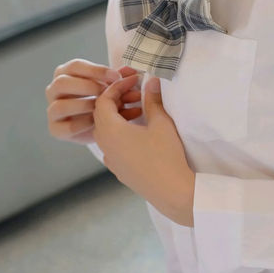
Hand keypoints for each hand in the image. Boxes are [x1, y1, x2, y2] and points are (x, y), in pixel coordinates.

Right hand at [45, 58, 141, 145]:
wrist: (98, 126)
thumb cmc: (103, 100)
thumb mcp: (111, 87)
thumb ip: (118, 79)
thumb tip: (131, 72)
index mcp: (65, 73)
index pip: (75, 66)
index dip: (97, 70)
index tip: (117, 77)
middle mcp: (54, 90)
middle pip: (62, 83)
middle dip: (88, 87)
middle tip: (107, 93)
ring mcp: (52, 110)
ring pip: (61, 106)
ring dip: (85, 106)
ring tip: (104, 109)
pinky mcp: (56, 129)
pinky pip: (67, 127)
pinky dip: (85, 125)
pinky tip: (99, 123)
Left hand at [92, 74, 195, 225]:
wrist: (171, 192)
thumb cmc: (165, 155)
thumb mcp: (161, 123)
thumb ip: (153, 100)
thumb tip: (151, 82)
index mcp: (110, 130)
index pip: (103, 100)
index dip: (117, 86)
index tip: (134, 80)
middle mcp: (104, 144)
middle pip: (101, 115)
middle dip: (117, 100)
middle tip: (137, 93)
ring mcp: (110, 159)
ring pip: (106, 131)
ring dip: (119, 117)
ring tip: (140, 110)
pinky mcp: (118, 170)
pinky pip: (112, 145)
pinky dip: (121, 133)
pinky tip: (139, 132)